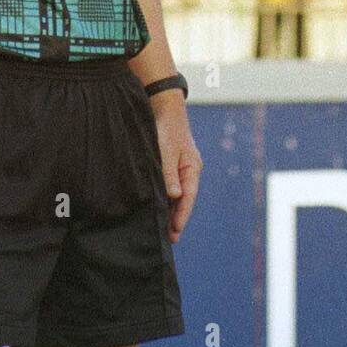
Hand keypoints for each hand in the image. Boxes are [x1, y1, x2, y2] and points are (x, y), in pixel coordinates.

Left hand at [151, 92, 201, 243]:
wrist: (162, 106)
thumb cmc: (166, 127)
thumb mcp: (166, 150)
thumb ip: (169, 173)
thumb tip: (175, 196)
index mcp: (192, 168)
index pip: (188, 197)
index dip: (181, 216)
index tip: (175, 233)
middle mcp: (187, 171)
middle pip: (182, 200)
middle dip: (175, 219)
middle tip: (168, 241)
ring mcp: (178, 169)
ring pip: (174, 195)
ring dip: (168, 211)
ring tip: (161, 231)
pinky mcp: (167, 166)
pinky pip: (166, 187)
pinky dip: (162, 200)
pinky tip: (154, 209)